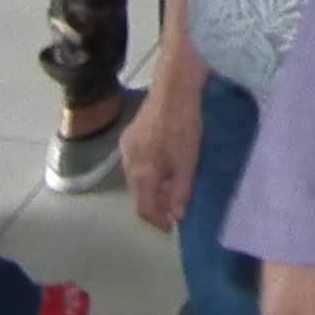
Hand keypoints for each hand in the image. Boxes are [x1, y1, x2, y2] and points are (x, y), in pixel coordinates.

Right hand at [124, 82, 199, 230]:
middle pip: (139, 194)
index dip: (158, 221)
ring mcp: (126, 148)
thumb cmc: (183, 125)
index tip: (172, 227)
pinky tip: (164, 166)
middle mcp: (127, 163)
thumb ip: (180, 191)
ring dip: (153, 187)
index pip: (144, 208)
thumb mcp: (188, 161)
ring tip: (172, 187)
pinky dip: (149, 171)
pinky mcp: (129, 136)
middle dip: (156, 203)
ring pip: (137, 178)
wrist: (173, 88)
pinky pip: (137, 163)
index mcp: (140, 173)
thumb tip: (177, 216)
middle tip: (175, 206)